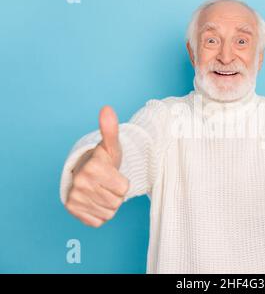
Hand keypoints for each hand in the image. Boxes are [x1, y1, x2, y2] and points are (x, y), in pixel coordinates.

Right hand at [65, 106, 128, 227]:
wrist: (83, 171)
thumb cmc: (102, 160)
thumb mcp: (110, 145)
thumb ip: (110, 129)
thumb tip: (106, 109)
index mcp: (93, 168)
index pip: (124, 189)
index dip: (122, 182)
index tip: (112, 173)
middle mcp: (80, 184)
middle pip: (117, 202)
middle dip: (116, 193)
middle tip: (106, 183)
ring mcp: (75, 199)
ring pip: (109, 212)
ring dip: (109, 204)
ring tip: (101, 190)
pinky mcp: (73, 211)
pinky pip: (99, 221)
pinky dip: (100, 213)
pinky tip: (94, 200)